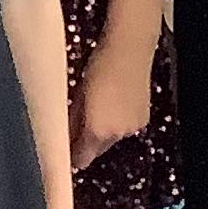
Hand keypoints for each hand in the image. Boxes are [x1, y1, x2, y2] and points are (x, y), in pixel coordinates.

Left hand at [71, 41, 155, 169]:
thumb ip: (72, 122)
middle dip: (87, 142)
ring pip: (112, 139)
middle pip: (97, 151)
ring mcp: (132, 127)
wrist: (129, 50)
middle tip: (78, 123)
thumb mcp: (78, 95)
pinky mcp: (143, 119)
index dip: (72, 154)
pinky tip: (112, 103)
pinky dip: (118, 122)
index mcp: (98, 131)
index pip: (82, 159)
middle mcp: (117, 134)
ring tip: (97, 107)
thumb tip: (65, 135)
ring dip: (103, 131)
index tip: (64, 148)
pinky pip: (125, 128)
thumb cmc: (100, 66)